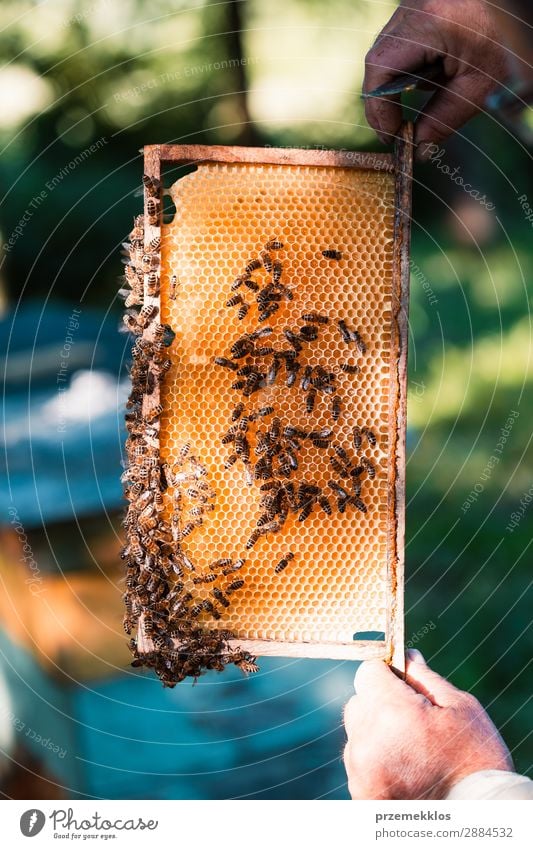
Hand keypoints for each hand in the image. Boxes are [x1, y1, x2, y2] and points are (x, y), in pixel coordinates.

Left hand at [343, 650, 513, 798]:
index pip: (367, 672)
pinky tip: (407, 772)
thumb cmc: (475, 760)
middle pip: (359, 703)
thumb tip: (405, 656)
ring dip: (377, 735)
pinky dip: (377, 763)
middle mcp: (366, 741)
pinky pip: (359, 763)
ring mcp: (360, 771)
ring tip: (414, 753)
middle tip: (415, 724)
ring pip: (358, 734)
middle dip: (381, 705)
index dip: (386, 674)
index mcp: (390, 712)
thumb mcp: (460, 708)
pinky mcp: (361, 794)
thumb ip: (424, 678)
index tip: (404, 685)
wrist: (479, 818)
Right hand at [363, 0, 508, 152]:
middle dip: (387, 100)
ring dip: (400, 82)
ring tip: (435, 88)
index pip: (380, 70)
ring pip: (387, 53)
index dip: (378, 109)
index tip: (392, 137)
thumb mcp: (478, 87)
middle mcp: (412, 9)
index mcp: (428, 24)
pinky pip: (400, 43)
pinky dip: (411, 66)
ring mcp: (412, 4)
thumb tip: (417, 149)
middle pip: (378, 62)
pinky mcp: (418, 8)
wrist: (520, 9)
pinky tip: (437, 71)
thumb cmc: (505, 42)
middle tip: (400, 130)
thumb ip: (443, 119)